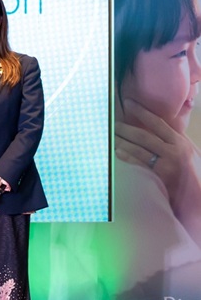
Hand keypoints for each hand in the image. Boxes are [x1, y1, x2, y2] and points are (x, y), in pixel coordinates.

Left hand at [117, 99, 200, 226]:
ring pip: (139, 149)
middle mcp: (175, 151)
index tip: (128, 103)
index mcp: (181, 142)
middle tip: (110, 122)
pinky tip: (116, 151)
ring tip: (108, 136)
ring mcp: (168, 164)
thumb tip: (158, 124)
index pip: (158, 123)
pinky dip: (127, 156)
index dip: (142, 111)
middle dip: (125, 128)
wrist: (200, 197)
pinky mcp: (161, 177)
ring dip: (121, 141)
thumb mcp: (189, 152)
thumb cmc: (194, 173)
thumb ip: (175, 139)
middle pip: (144, 135)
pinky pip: (139, 164)